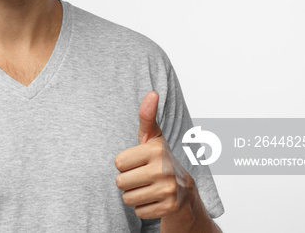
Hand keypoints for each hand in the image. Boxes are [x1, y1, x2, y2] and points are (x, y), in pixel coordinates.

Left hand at [114, 92, 194, 220]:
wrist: (186, 193)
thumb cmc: (161, 161)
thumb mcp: (153, 138)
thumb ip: (147, 117)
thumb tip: (152, 92)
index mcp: (156, 149)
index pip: (118, 162)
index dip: (125, 164)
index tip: (139, 162)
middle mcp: (164, 169)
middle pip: (120, 182)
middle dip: (128, 181)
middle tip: (143, 177)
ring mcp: (168, 190)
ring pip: (127, 198)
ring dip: (134, 196)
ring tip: (148, 188)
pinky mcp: (169, 208)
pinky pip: (138, 211)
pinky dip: (143, 208)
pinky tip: (154, 200)